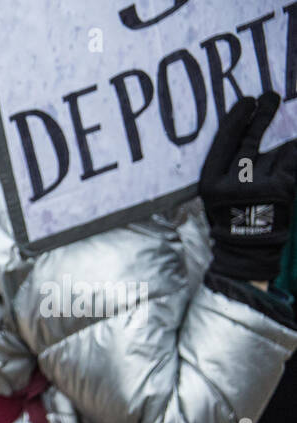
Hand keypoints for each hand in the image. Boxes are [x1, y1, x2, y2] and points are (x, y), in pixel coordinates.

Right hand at [200, 92, 296, 281]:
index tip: (247, 101)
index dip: (237, 117)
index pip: (224, 140)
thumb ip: (225, 166)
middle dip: (263, 114)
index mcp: (210, 182)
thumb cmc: (229, 216)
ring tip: (284, 136)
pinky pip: (292, 158)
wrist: (245, 249)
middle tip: (270, 97)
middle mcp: (233, 182)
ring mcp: (258, 185)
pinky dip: (294, 152)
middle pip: (250, 138)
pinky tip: (291, 147)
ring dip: (283, 142)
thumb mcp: (214, 194)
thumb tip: (243, 129)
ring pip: (277, 148)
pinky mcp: (281, 188)